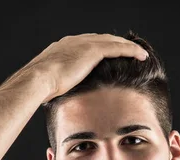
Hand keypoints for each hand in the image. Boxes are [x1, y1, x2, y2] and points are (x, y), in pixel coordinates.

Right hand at [28, 33, 147, 102]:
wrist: (38, 80)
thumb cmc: (39, 88)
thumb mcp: (49, 86)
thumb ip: (56, 87)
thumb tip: (55, 100)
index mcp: (63, 48)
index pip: (86, 46)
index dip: (99, 49)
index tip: (108, 56)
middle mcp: (74, 42)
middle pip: (101, 40)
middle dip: (116, 44)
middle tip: (128, 51)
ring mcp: (83, 44)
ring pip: (112, 41)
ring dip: (127, 47)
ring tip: (140, 53)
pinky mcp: (92, 50)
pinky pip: (118, 47)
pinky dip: (131, 50)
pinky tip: (142, 56)